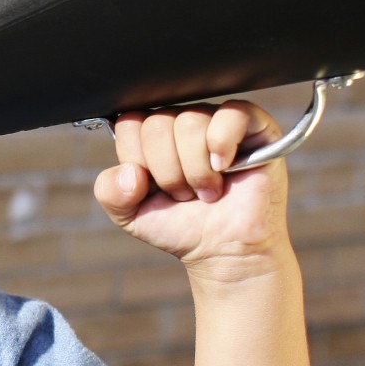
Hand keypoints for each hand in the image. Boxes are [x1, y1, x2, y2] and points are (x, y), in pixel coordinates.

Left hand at [91, 101, 290, 272]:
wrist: (225, 251)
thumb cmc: (183, 227)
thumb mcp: (129, 215)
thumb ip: (110, 191)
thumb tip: (130, 172)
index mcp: (154, 134)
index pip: (130, 123)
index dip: (138, 160)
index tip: (154, 187)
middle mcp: (184, 121)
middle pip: (157, 124)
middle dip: (168, 172)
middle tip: (185, 194)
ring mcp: (218, 120)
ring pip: (189, 122)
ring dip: (195, 169)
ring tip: (207, 191)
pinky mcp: (255, 126)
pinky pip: (231, 114)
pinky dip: (222, 144)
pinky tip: (224, 168)